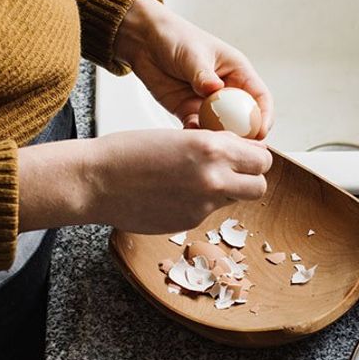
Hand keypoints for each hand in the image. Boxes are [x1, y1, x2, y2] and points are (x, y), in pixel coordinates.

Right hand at [16, 130, 271, 233]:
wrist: (96, 182)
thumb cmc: (128, 152)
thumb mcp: (180, 136)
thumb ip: (214, 147)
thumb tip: (239, 153)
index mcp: (212, 149)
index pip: (262, 158)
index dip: (255, 157)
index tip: (246, 154)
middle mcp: (213, 179)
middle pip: (260, 186)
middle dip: (250, 178)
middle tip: (234, 171)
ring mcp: (202, 206)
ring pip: (236, 201)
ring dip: (228, 192)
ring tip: (200, 181)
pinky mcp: (188, 223)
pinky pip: (208, 212)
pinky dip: (200, 204)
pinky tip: (175, 193)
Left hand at [114, 0, 273, 138]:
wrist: (144, 41)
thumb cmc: (175, 37)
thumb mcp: (192, 53)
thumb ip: (203, 74)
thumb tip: (215, 89)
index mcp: (237, 72)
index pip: (260, 97)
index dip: (264, 116)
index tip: (261, 131)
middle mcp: (226, 90)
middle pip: (244, 120)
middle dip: (243, 135)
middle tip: (236, 144)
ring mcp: (207, 103)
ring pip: (220, 128)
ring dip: (217, 137)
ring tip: (210, 140)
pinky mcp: (187, 111)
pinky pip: (196, 128)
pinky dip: (194, 134)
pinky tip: (188, 132)